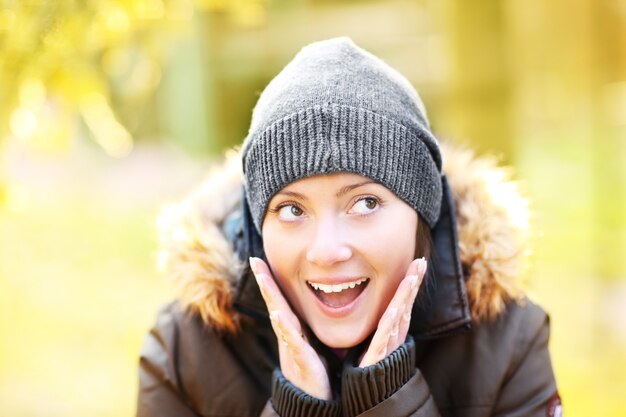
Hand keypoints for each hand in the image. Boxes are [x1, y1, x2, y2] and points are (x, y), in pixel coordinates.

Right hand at [249, 257, 332, 399]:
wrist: (312, 403)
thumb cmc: (312, 373)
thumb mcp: (308, 345)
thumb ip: (304, 328)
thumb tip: (301, 309)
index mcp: (292, 330)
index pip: (279, 300)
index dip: (269, 281)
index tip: (259, 260)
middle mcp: (289, 336)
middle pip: (275, 304)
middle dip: (265, 283)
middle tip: (255, 261)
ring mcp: (293, 347)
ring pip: (280, 319)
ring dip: (272, 298)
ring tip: (263, 279)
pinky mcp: (303, 361)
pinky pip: (293, 341)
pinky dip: (284, 327)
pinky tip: (277, 314)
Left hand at [358, 258, 426, 367]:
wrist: (368, 393)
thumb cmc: (371, 366)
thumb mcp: (377, 339)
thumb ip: (381, 322)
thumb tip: (385, 306)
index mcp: (392, 329)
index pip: (403, 301)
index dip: (410, 283)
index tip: (417, 263)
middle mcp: (394, 335)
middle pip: (406, 304)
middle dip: (413, 283)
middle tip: (421, 262)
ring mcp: (388, 344)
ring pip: (399, 316)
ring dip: (406, 296)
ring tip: (412, 277)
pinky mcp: (378, 355)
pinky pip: (386, 336)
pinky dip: (393, 322)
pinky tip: (396, 309)